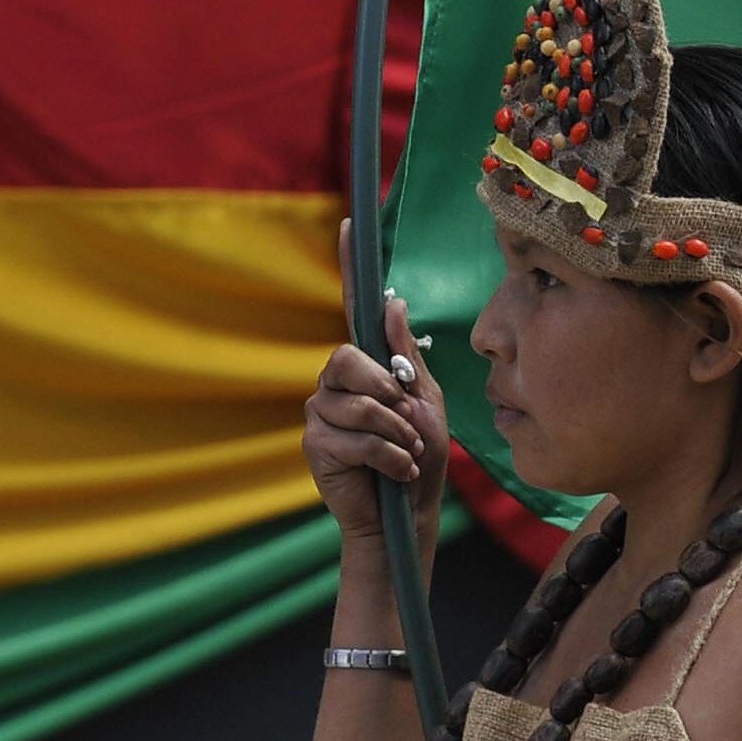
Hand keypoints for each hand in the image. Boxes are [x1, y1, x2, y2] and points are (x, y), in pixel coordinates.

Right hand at [302, 219, 450, 542]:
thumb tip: (392, 301)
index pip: (354, 308)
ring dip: (396, 434)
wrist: (410, 516)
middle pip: (348, 359)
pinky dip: (388, 458)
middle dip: (389, 395)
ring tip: (406, 454)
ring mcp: (321, 413)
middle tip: (407, 423)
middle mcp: (336, 383)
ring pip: (356, 404)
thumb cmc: (421, 460)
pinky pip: (354, 438)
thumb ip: (407, 357)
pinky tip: (395, 473)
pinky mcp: (315, 446)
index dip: (350, 266)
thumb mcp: (426, 403)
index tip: (348, 223)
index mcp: (367, 367)